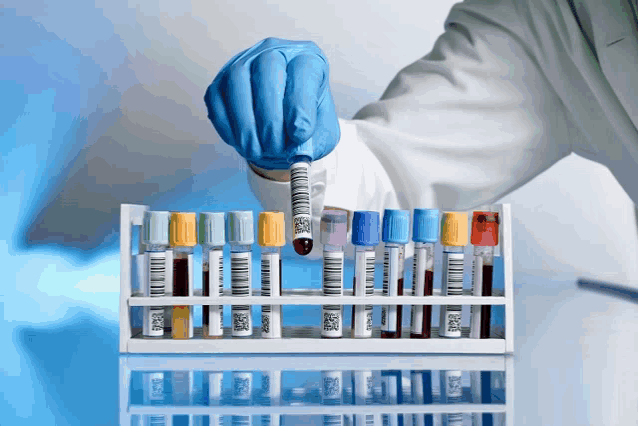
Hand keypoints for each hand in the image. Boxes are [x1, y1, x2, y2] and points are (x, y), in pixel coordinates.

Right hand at [205, 37, 339, 169]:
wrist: (283, 129)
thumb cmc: (303, 123)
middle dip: (270, 118)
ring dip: (246, 123)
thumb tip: (297, 150)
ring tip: (256, 150)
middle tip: (274, 147)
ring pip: (237, 82)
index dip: (300, 105)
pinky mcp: (221, 81)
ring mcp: (243, 63)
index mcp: (307, 59)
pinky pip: (217, 99)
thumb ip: (313, 141)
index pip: (303, 69)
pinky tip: (241, 142)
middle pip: (267, 71)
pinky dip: (227, 126)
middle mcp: (275, 53)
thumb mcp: (320, 134)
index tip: (300, 134)